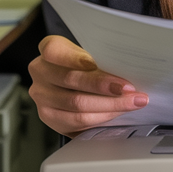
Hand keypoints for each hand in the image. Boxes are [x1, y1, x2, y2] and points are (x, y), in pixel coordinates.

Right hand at [28, 35, 149, 135]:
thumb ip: (100, 59)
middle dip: (104, 87)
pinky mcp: (49, 117)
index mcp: (50, 49)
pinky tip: (117, 113)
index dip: (77, 59)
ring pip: (76, 105)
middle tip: (130, 90)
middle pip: (71, 81)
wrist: (71, 84)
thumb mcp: (90, 53)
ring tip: (131, 103)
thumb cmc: (85, 65)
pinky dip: (101, 118)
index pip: (56, 51)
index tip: (100, 65)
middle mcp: (41, 71)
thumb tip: (128, 70)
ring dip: (109, 105)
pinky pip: (77, 122)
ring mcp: (42, 96)